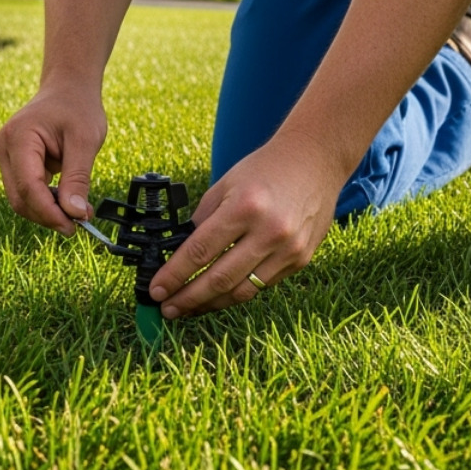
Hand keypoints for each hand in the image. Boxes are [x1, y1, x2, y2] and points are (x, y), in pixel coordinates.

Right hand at [0, 81, 106, 234]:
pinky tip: (66, 200)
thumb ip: (77, 178)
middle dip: (48, 215)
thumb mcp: (86, 141)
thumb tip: (75, 214)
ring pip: (21, 199)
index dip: (49, 212)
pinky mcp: (12, 162)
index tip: (73, 226)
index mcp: (19, 137)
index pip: (28, 187)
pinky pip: (25, 190)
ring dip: (47, 211)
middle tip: (79, 223)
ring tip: (77, 210)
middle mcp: (4, 147)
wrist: (68, 88)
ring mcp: (4, 154)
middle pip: (20, 198)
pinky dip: (45, 201)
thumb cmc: (78, 107)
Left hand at [149, 130, 346, 318]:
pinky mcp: (300, 260)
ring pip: (242, 291)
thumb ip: (203, 220)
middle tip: (167, 308)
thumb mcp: (225, 184)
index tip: (156, 290)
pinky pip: (262, 285)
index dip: (174, 275)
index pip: (200, 251)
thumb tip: (178, 256)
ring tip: (189, 308)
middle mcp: (269, 232)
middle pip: (219, 279)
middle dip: (188, 299)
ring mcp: (288, 250)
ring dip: (211, 304)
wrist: (314, 162)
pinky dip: (237, 292)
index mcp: (244, 207)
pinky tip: (219, 295)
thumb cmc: (265, 169)